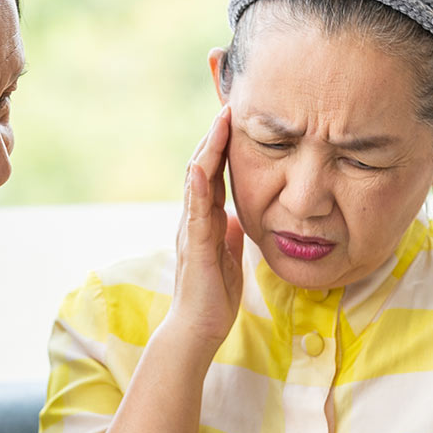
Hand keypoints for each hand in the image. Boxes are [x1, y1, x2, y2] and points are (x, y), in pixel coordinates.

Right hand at [167, 106, 243, 349]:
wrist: (197, 329)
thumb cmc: (214, 297)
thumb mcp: (229, 255)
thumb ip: (231, 233)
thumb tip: (239, 216)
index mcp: (206, 219)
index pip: (214, 172)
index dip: (222, 144)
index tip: (235, 115)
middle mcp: (195, 218)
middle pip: (203, 166)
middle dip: (215, 134)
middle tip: (228, 103)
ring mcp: (192, 230)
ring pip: (197, 180)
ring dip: (208, 150)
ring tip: (220, 122)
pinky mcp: (196, 246)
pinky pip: (197, 211)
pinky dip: (199, 187)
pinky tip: (205, 166)